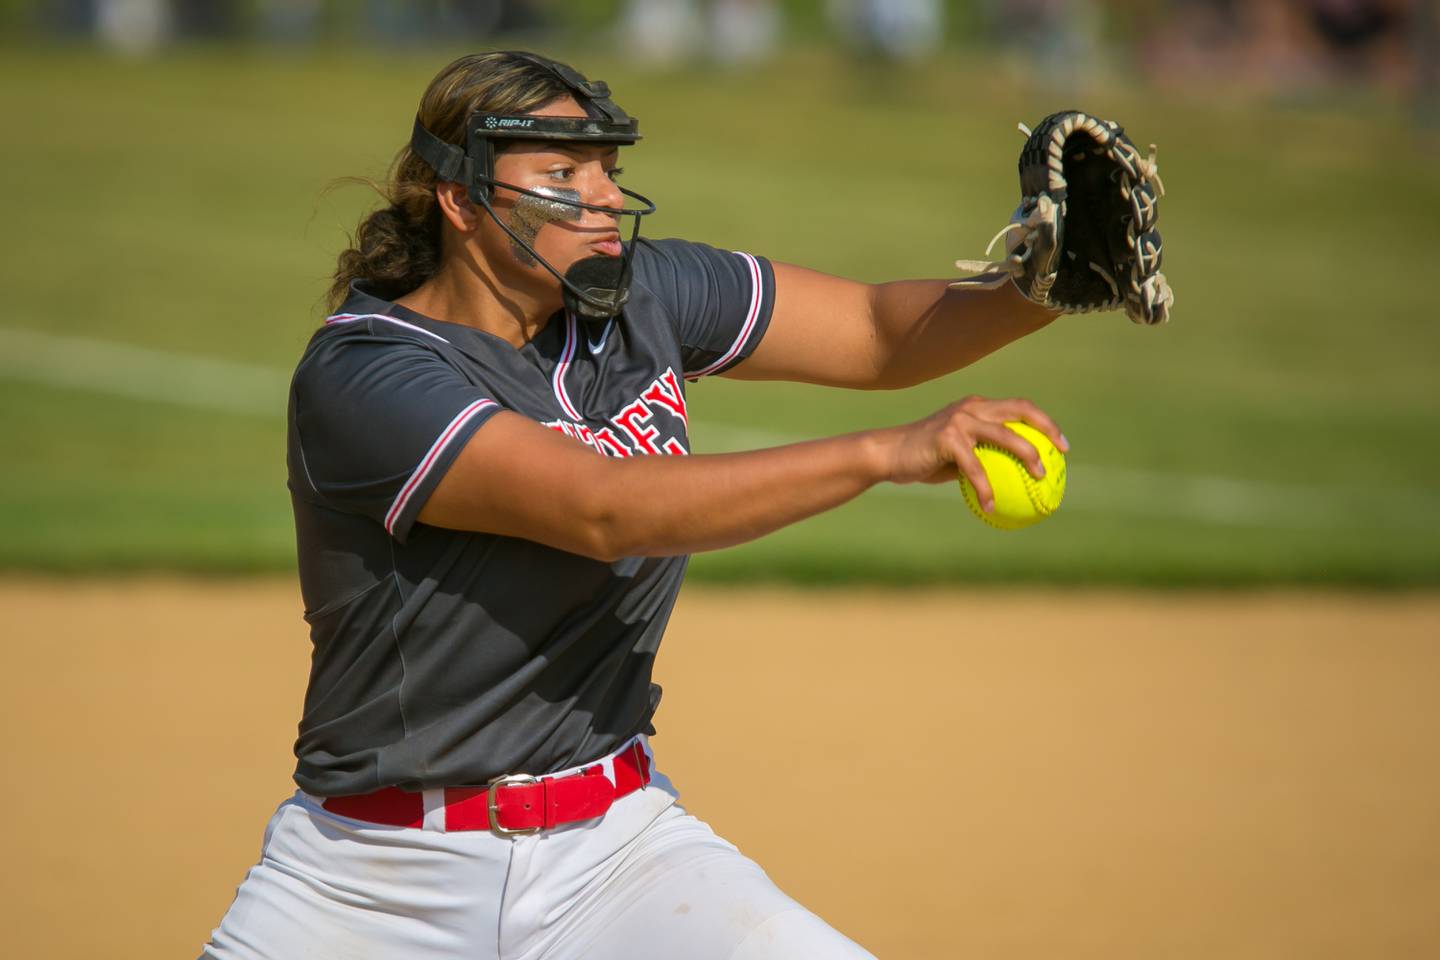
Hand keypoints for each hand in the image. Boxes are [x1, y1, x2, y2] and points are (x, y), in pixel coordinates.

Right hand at [880, 396, 1067, 512]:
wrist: (888, 455)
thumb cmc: (924, 458)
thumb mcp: (958, 456)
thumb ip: (983, 457)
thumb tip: (1013, 481)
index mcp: (977, 408)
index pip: (1018, 408)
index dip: (1044, 422)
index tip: (1061, 445)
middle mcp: (972, 408)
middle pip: (1019, 410)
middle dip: (1046, 428)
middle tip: (1061, 453)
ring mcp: (959, 420)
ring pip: (1003, 435)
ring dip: (1026, 455)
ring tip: (1038, 477)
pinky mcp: (947, 438)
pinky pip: (974, 466)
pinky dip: (985, 487)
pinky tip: (991, 506)